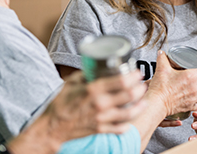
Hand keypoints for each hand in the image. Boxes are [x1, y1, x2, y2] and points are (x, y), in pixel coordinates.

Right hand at [7, 70, 146, 153]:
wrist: (53, 127)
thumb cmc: (61, 104)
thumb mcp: (71, 82)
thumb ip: (86, 74)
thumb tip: (98, 66)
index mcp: (93, 90)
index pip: (121, 81)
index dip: (134, 76)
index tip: (137, 73)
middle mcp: (100, 104)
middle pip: (130, 95)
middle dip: (140, 88)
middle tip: (142, 84)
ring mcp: (102, 118)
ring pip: (130, 112)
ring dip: (140, 105)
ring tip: (143, 100)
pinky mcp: (101, 130)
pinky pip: (121, 127)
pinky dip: (129, 122)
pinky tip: (131, 117)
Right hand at [146, 50, 196, 117]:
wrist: (157, 103)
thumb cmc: (160, 88)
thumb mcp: (161, 69)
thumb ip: (162, 58)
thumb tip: (161, 53)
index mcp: (191, 76)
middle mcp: (195, 87)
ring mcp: (193, 98)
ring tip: (195, 88)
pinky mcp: (190, 106)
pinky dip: (195, 101)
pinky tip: (190, 98)